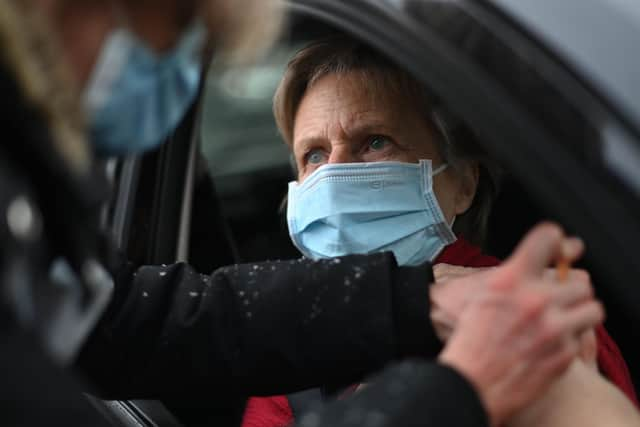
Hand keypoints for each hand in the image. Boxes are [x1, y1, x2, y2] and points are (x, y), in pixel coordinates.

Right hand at [431, 237, 590, 340]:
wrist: (466, 377)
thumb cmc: (469, 331)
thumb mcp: (484, 289)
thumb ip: (524, 267)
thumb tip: (569, 247)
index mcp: (511, 279)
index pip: (548, 238)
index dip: (555, 241)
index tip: (558, 250)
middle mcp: (534, 300)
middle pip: (582, 281)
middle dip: (569, 290)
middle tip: (555, 299)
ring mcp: (552, 330)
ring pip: (591, 310)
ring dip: (577, 313)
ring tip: (558, 320)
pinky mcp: (562, 355)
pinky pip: (581, 340)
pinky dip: (567, 341)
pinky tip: (546, 344)